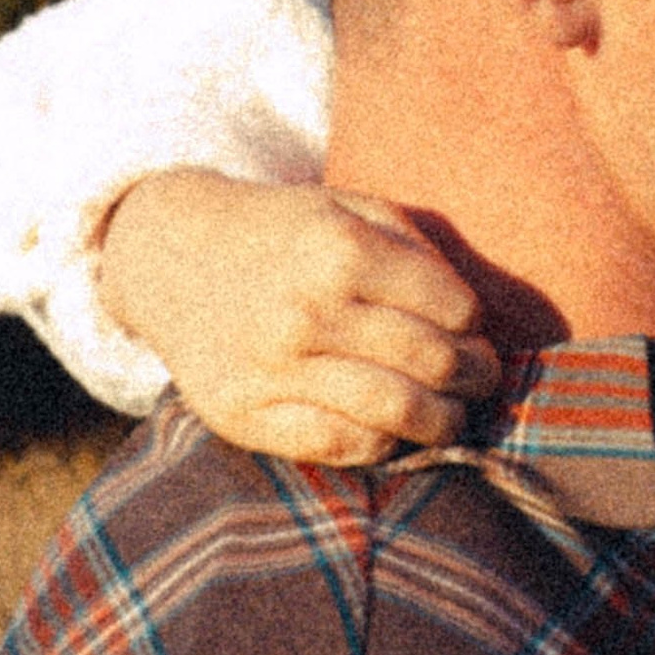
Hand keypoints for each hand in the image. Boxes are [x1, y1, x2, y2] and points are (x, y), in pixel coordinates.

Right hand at [99, 171, 499, 461]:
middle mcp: (307, 311)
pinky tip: (393, 430)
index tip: (469, 329)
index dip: (474, 324)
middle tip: (482, 377)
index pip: (453, 308)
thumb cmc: (284, 234)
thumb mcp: (348, 209)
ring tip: (452, 415)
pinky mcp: (245, 414)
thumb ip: (416, 251)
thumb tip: (475, 321)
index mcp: (340, 250)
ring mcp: (273, 367)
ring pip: (398, 412)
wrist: (172, 256)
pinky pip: (342, 445)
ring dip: (445, 421)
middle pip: (434, 362)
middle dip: (476, 375)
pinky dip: (384, 445)